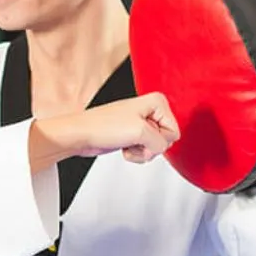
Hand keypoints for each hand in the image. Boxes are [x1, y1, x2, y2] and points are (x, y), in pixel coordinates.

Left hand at [53, 93, 180, 162]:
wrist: (81, 134)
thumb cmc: (103, 126)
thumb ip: (161, 142)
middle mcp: (150, 110)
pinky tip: (123, 147)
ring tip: (127, 143)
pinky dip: (135, 154)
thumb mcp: (141, 132)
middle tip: (133, 139)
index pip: (174, 132)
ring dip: (142, 152)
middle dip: (150, 146)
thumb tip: (160, 149)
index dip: (158, 139)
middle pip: (166, 140)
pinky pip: (145, 151)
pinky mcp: (132, 135)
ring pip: (155, 148)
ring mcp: (141, 123)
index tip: (142, 133)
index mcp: (157, 101)